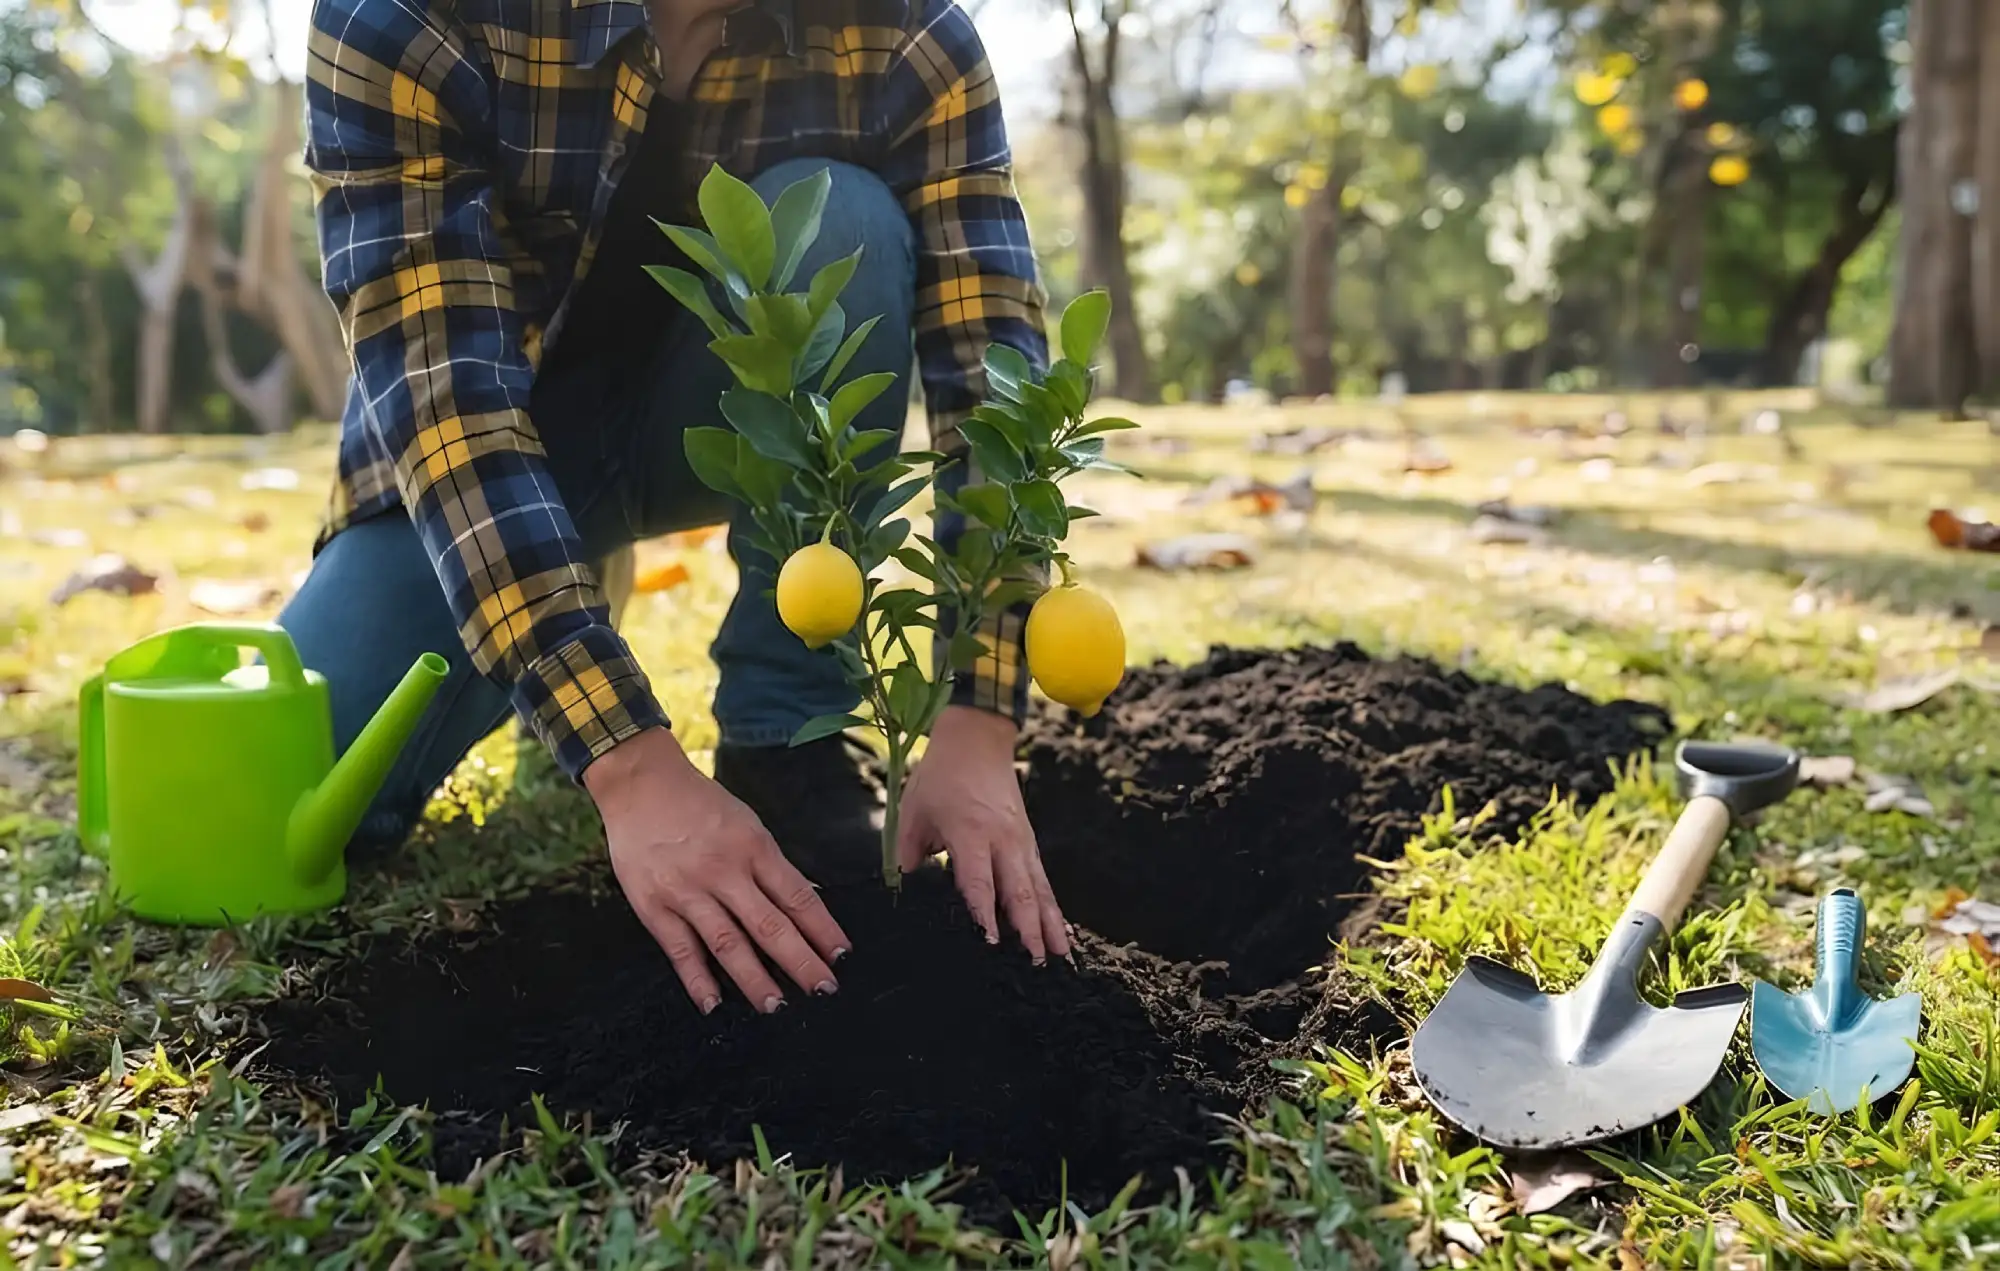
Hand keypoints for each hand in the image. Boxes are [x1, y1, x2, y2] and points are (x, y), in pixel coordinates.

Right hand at [585, 728, 850, 1012]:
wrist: (639, 784)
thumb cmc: (699, 803)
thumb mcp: (747, 823)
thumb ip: (772, 865)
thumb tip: (805, 901)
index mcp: (753, 847)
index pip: (797, 896)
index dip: (822, 929)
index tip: (841, 955)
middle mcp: (724, 872)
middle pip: (770, 925)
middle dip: (800, 961)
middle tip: (823, 989)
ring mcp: (687, 892)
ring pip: (728, 944)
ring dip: (755, 980)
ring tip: (777, 1006)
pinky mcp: (654, 907)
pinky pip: (680, 951)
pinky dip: (697, 980)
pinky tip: (713, 1005)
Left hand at [897, 706, 1070, 962]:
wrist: (978, 738)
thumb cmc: (941, 775)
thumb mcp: (913, 811)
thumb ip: (908, 854)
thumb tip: (904, 890)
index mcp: (970, 833)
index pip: (979, 881)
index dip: (985, 914)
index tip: (992, 944)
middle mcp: (1003, 840)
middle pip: (1020, 890)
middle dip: (1029, 928)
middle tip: (1035, 962)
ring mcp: (1021, 840)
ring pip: (1039, 888)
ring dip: (1049, 923)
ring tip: (1059, 955)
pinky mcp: (1029, 840)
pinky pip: (1043, 878)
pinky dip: (1053, 906)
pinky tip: (1061, 929)